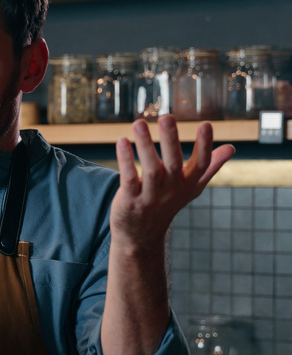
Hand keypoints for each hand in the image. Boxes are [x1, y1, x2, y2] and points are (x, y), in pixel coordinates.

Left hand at [110, 115, 234, 249]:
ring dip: (145, 145)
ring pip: (150, 169)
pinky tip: (122, 141)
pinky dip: (125, 160)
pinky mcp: (130, 200)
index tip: (206, 124)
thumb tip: (232, 148)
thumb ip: (210, 167)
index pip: (201, 164)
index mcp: (188, 183)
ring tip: (139, 123)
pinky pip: (128, 178)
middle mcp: (171, 189)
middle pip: (173, 163)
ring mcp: (150, 196)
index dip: (204, 145)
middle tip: (166, 117)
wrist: (141, 236)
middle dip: (171, 140)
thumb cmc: (167, 204)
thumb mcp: (192, 188)